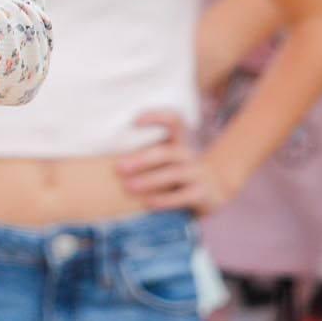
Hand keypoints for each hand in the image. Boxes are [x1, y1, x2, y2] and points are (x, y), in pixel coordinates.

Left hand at [116, 109, 235, 215]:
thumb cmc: (177, 172)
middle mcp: (188, 155)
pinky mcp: (202, 193)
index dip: (157, 117)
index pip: (174, 121)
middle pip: (167, 152)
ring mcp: (197, 173)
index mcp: (178, 142)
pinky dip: (166, 199)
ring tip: (128, 187)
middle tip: (119, 167)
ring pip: (173, 173)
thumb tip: (107, 154)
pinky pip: (183, 196)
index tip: (134, 120)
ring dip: (149, 180)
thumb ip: (146, 151)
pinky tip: (149, 203)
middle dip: (141, 159)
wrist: (214, 190)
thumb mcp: (166, 159)